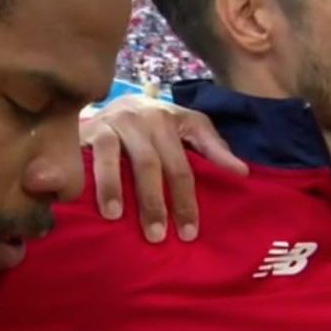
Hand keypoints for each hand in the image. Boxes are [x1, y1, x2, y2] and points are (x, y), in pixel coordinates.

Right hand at [80, 95, 247, 242]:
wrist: (98, 93)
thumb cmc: (148, 121)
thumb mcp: (183, 126)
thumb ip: (211, 147)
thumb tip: (241, 173)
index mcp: (173, 119)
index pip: (183, 163)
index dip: (188, 197)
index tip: (191, 231)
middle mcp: (145, 118)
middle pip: (153, 164)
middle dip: (156, 202)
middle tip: (158, 236)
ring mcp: (115, 123)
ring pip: (117, 159)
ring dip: (116, 189)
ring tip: (116, 217)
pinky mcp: (90, 130)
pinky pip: (91, 157)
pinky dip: (91, 179)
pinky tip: (89, 200)